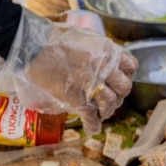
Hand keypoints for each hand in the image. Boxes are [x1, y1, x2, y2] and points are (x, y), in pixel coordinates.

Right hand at [5, 10, 136, 132]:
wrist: (33, 44)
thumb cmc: (53, 37)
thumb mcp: (82, 37)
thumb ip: (94, 48)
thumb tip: (94, 57)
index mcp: (107, 49)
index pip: (131, 66)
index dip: (126, 76)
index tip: (119, 81)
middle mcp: (104, 66)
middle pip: (124, 88)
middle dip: (118, 96)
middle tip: (110, 100)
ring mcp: (91, 83)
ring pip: (109, 103)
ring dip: (107, 111)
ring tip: (101, 114)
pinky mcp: (76, 97)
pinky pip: (91, 115)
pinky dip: (93, 125)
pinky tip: (92, 129)